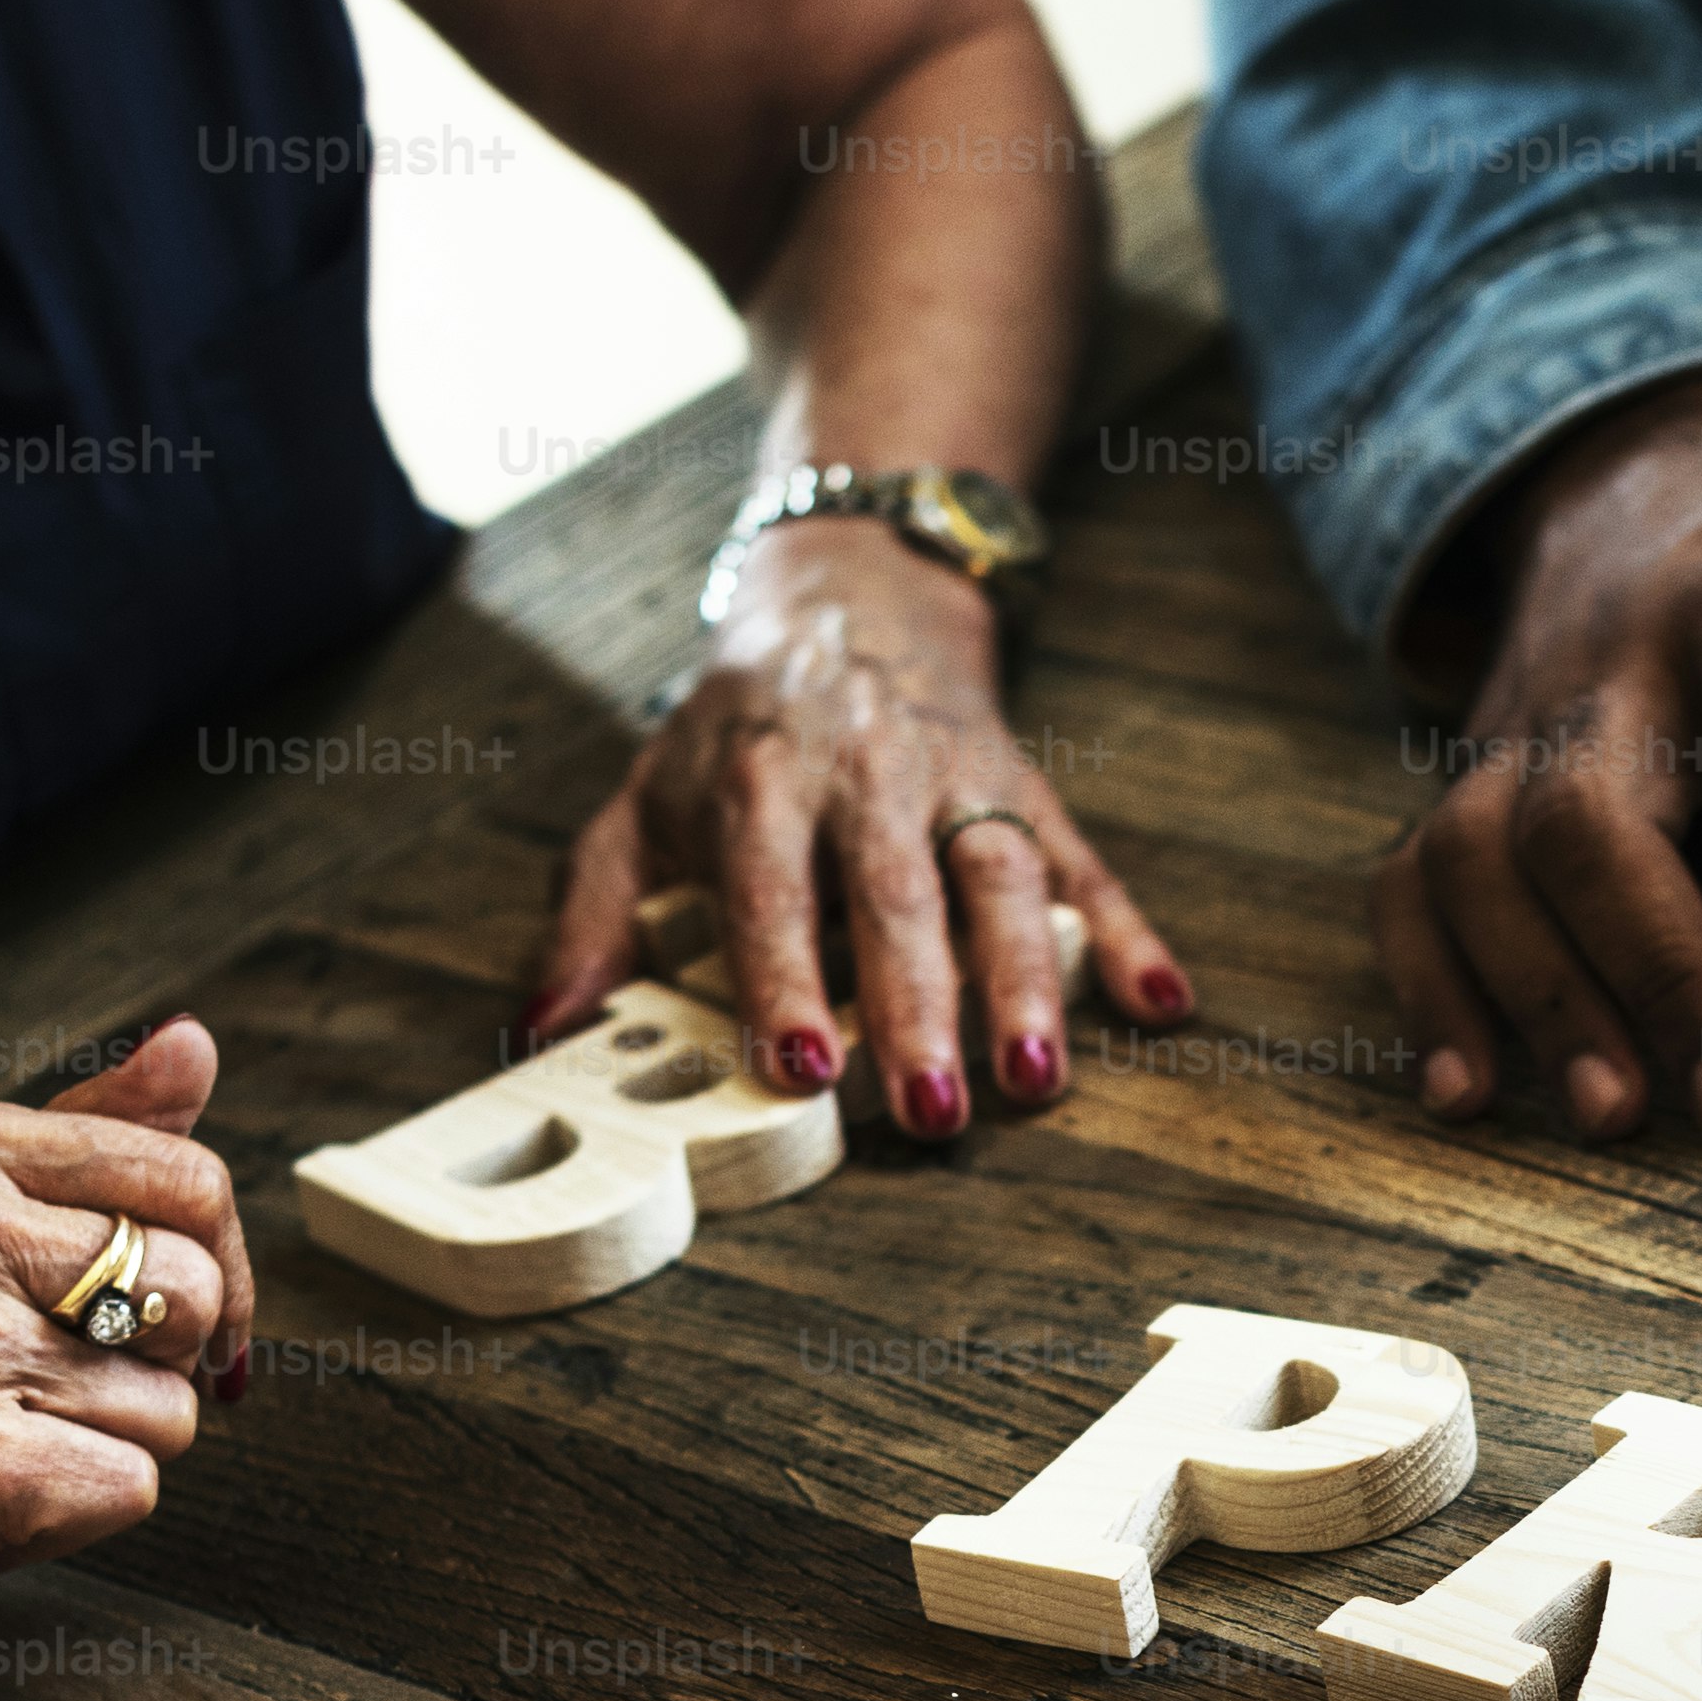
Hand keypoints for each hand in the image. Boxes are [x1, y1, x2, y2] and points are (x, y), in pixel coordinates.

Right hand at [0, 1019, 256, 1700]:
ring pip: (170, 1402)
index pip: (188, 1182)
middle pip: (190, 1290)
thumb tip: (193, 1043)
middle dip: (154, 1364)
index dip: (212, 1269)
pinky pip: (133, 1486)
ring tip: (1, 1440)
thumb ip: (89, 1139)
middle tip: (41, 1390)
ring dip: (110, 1446)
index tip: (161, 1318)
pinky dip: (78, 1515)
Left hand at [532, 516, 1187, 1143]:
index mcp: (763, 783)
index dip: (785, 983)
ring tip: (1039, 1078)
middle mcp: (867, 775)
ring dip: (1029, 980)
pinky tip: (1162, 1000)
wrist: (850, 592)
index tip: (803, 1071)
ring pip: (1001, 879)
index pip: (773, 892)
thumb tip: (538, 1031)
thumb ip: (589, 916)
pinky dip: (1129, 930)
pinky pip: (1083, 862)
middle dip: (920, 1005)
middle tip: (935, 1107)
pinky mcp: (1025, 788)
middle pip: (899, 898)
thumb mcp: (641, 801)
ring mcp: (958, 780)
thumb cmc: (735, 729)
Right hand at [1389, 364, 1701, 1140]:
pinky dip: (1432, 986)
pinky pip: (1414, 877)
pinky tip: (1469, 1092)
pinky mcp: (1474, 771)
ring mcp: (1531, 715)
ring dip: (1538, 993)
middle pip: (1593, 811)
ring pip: (1486, 852)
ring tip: (1614, 1114)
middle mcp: (1624, 653)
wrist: (1663, 463)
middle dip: (1658, 967)